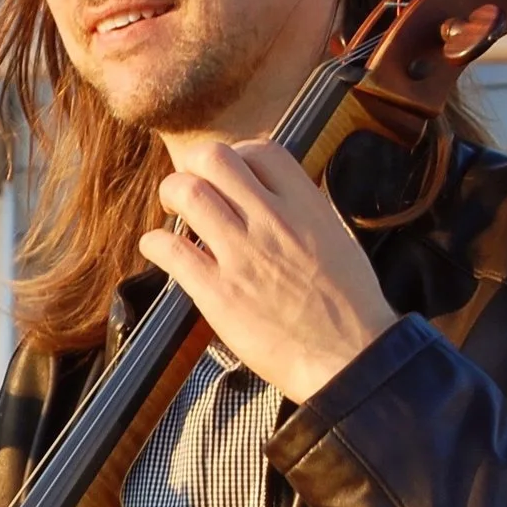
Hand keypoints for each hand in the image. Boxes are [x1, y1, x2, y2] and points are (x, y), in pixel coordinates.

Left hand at [136, 137, 400, 403]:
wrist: (350, 356)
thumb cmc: (348, 305)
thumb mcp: (337, 238)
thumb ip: (302, 211)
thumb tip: (272, 195)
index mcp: (305, 205)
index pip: (260, 149)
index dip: (237, 156)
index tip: (229, 176)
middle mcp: (271, 220)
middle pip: (214, 158)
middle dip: (194, 168)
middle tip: (192, 190)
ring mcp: (242, 254)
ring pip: (186, 193)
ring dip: (172, 197)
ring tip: (175, 214)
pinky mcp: (217, 291)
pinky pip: (169, 248)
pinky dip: (156, 244)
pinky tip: (161, 251)